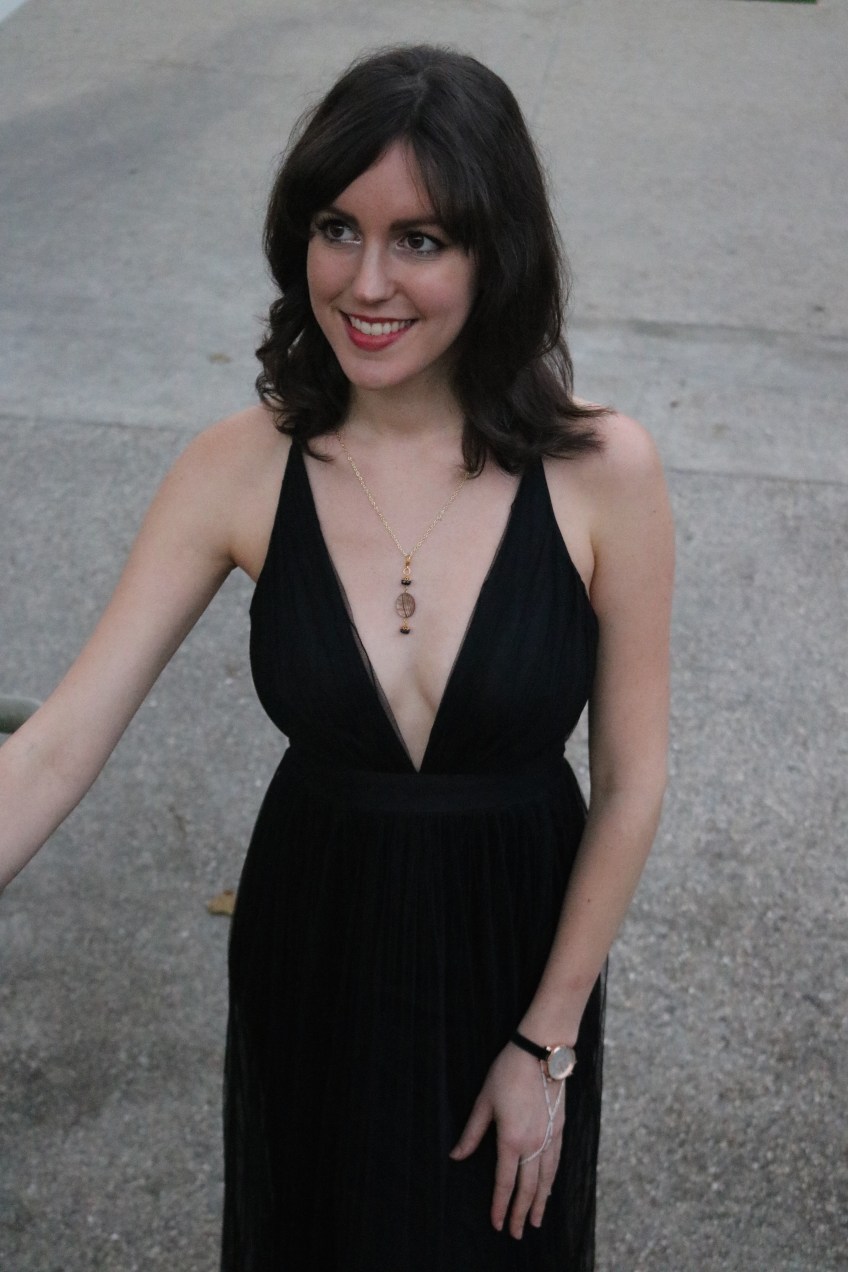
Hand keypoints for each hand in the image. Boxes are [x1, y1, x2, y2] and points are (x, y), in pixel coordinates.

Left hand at [449, 1044, 565, 1238]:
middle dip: (520, 1213)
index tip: (497, 1224)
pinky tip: (549, 1188)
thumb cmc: (508, 1072)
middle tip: (516, 1233)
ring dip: (540, 1202)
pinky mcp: (560, 1128)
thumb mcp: (484, 1101)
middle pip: (528, 1187)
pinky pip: (557, 1162)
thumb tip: (456, 1155)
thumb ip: (472, 1133)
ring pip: (546, 1179)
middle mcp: (533, 1144)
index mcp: (511, 1139)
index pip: (505, 1182)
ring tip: (536, 1221)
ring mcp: (550, 1137)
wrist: (541, 1053)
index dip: (500, 1205)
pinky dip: (552, 1180)